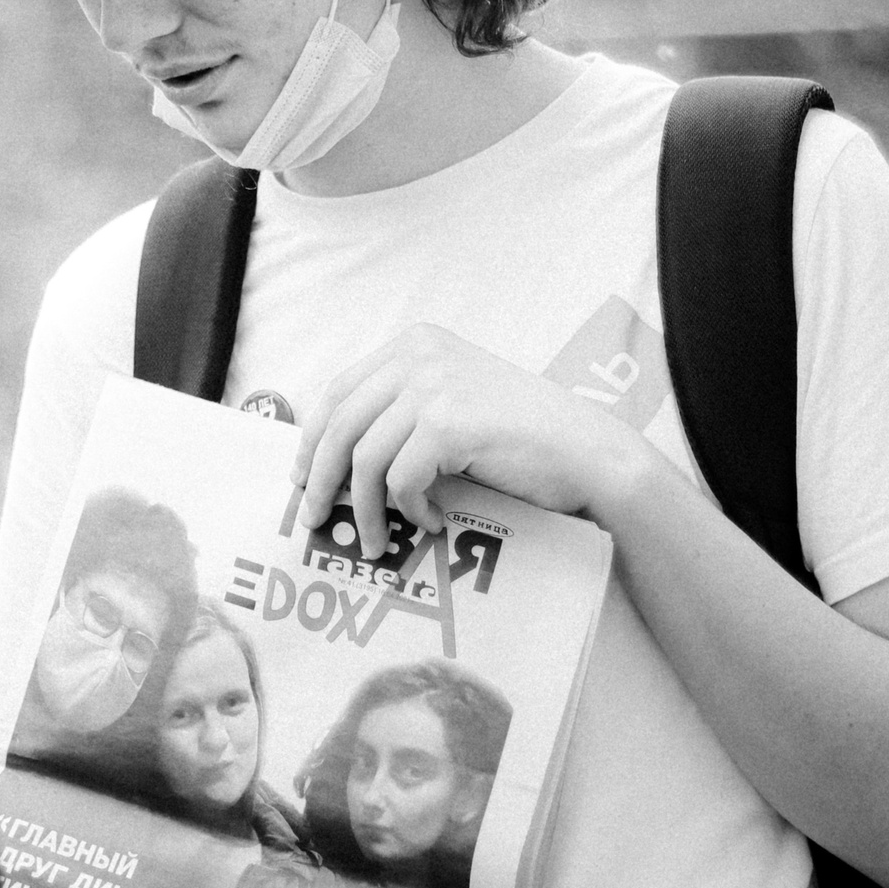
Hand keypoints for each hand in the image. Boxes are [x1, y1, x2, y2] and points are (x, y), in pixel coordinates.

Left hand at [291, 324, 647, 555]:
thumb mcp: (451, 404)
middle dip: (320, 479)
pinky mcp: (450, 423)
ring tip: (376, 543)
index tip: (302, 478)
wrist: (586, 452)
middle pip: (340, 424)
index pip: (338, 392)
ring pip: (365, 459)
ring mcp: (435, 385)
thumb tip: (328, 461)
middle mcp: (419, 355)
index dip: (312, 439)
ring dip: (366, 511)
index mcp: (414, 344)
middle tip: (314, 520)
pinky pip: (401, 480)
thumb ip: (399, 414)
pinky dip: (409, 510)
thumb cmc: (520, 439)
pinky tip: (432, 522)